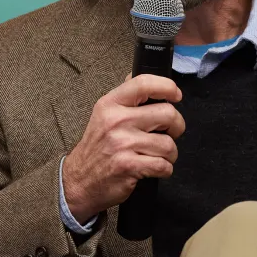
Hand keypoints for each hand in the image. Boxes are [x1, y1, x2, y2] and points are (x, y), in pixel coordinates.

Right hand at [62, 74, 185, 223]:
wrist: (79, 180)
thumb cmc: (97, 148)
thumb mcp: (103, 114)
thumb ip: (124, 96)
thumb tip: (139, 76)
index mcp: (111, 104)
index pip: (144, 84)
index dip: (167, 86)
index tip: (176, 95)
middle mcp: (116, 121)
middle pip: (167, 114)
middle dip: (176, 126)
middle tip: (169, 133)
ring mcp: (122, 144)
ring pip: (168, 144)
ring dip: (169, 154)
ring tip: (156, 154)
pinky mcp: (129, 166)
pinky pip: (164, 165)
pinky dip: (164, 169)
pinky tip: (153, 167)